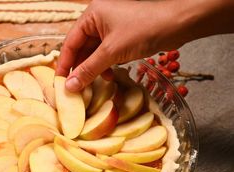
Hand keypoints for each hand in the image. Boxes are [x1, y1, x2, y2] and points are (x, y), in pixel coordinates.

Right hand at [57, 0, 182, 91]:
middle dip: (80, 68)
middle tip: (75, 88)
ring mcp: (111, 27)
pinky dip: (104, 65)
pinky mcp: (122, 36)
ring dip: (93, 69)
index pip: (70, 42)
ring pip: (94, 52)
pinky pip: (106, 53)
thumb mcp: (112, 52)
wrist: (180, 22)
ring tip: (94, 84)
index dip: (64, 64)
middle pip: (81, 48)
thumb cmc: (145, 30)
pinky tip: (108, 76)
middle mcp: (98, 18)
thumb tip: (69, 87)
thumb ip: (88, 70)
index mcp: (92, 15)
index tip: (60, 83)